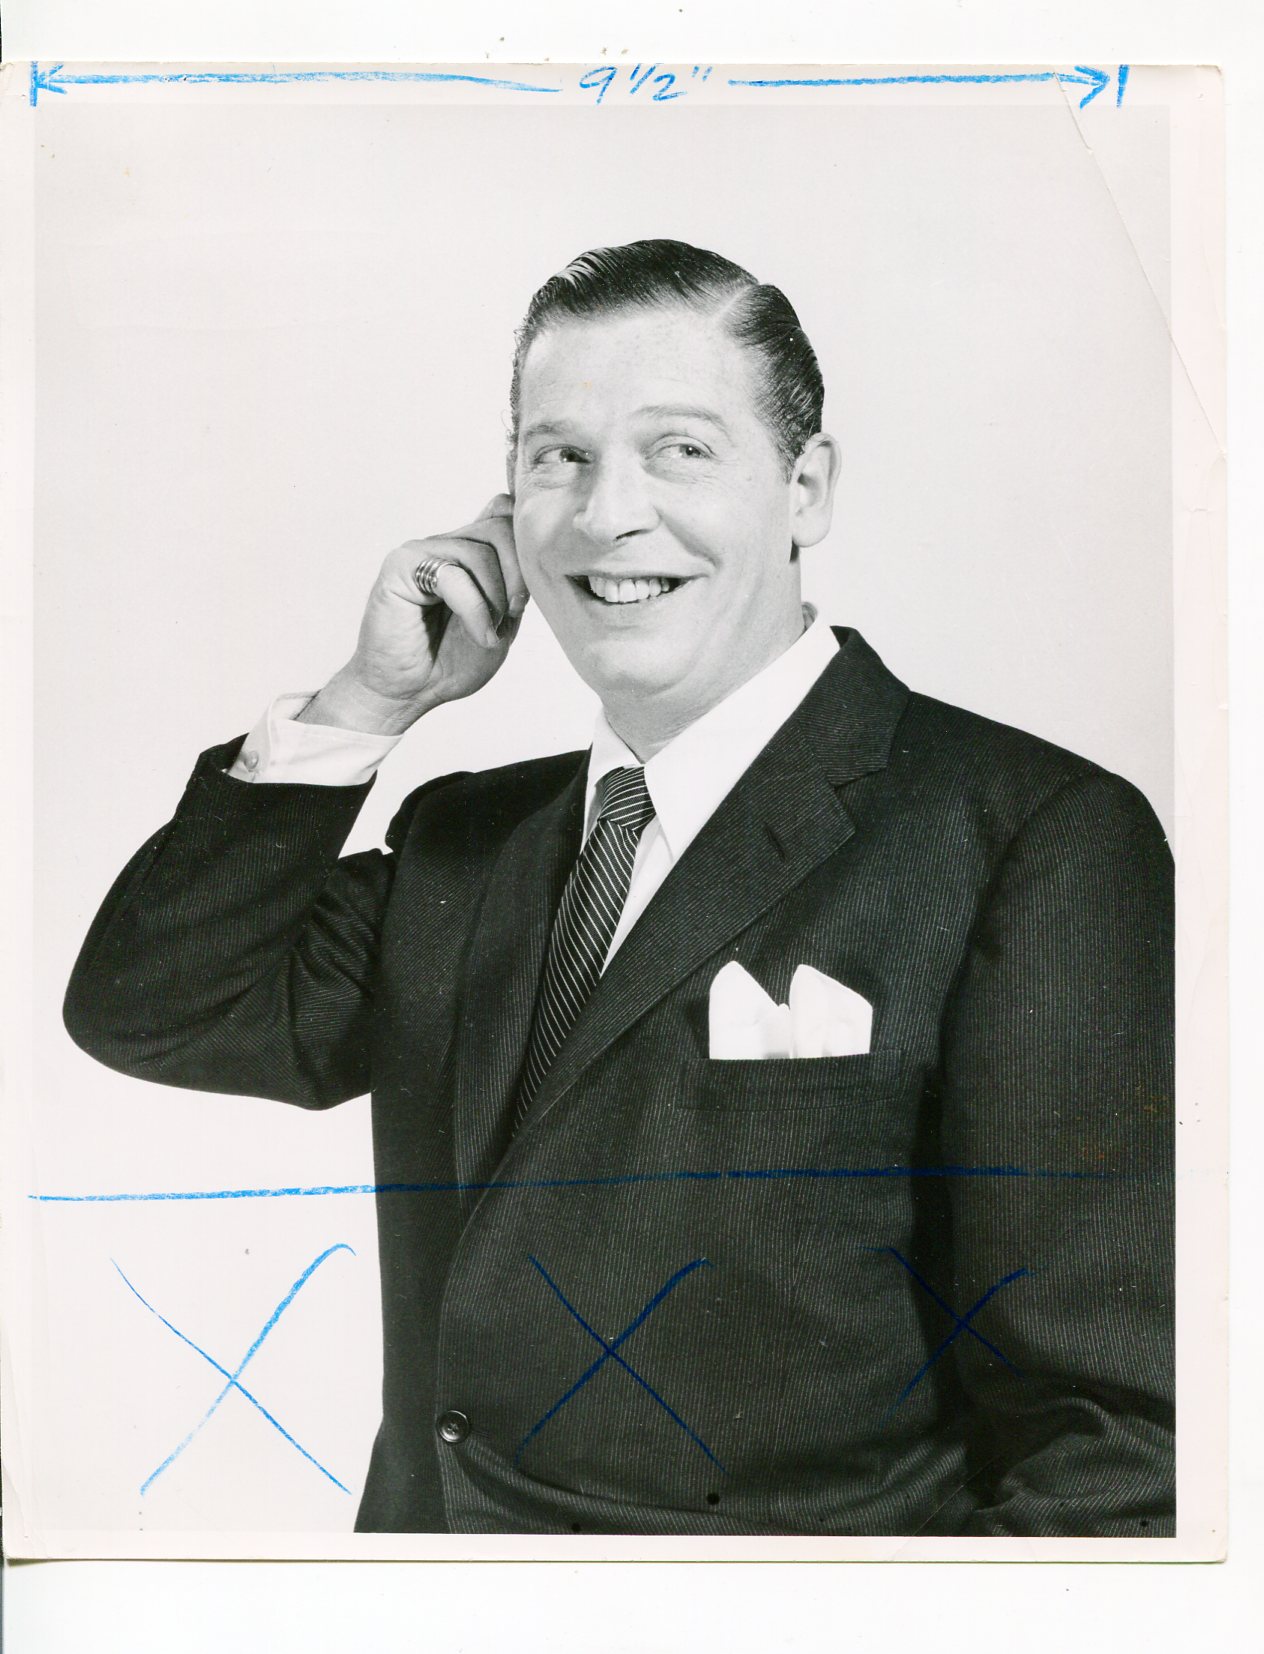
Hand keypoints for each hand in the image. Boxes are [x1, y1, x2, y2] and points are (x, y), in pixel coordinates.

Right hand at [300, 495, 525, 734]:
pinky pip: (452, 574)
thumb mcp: (502, 620)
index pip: (505, 513)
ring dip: (496, 599)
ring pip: (481, 551)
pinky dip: (475, 610)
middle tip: (512, 614)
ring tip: (489, 632)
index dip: (526, 541)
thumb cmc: (450, 661)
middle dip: (519, 574)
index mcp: (471, 552)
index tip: (527, 592)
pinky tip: (479, 635)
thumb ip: (515, 583)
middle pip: (501, 526)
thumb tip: (530, 544)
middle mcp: (447, 544)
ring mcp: (423, 551)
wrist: (408, 693)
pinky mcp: (401, 566)